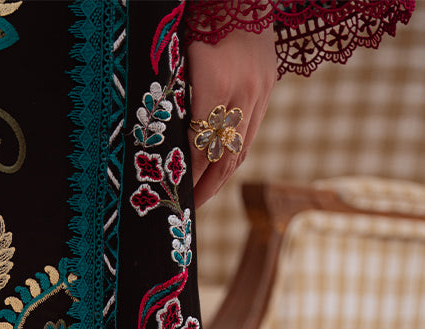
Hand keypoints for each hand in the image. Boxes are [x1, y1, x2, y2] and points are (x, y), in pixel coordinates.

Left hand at [186, 25, 277, 207]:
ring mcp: (260, 91)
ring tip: (201, 198)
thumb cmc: (199, 22)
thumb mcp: (177, 59)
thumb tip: (156, 145)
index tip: (171, 195)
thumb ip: (174, 101)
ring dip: (220, 179)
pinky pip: (250, 134)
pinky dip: (234, 157)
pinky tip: (220, 172)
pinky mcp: (268, 87)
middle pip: (222, 156)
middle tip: (184, 210)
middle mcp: (242, 91)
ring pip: (240, 149)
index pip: (198, 146)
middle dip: (203, 188)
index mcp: (214, 82)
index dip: (186, 176)